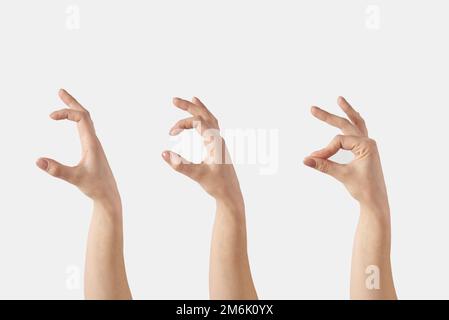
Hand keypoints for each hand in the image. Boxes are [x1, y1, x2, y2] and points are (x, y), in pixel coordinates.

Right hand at [36, 89, 120, 208]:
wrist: (109, 195)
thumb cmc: (95, 187)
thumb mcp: (75, 178)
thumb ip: (57, 170)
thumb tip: (37, 160)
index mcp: (92, 143)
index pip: (81, 118)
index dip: (66, 112)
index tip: (50, 116)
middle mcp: (94, 141)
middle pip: (85, 115)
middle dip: (72, 102)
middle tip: (60, 90)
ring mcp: (94, 145)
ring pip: (86, 121)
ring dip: (75, 109)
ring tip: (64, 99)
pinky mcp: (93, 150)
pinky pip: (86, 128)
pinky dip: (78, 120)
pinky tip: (74, 122)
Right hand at [162, 97, 242, 208]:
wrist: (231, 194)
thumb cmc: (216, 185)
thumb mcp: (197, 175)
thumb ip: (180, 165)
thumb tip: (164, 153)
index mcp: (214, 142)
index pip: (198, 122)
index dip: (182, 123)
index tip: (170, 133)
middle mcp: (218, 138)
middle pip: (204, 115)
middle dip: (189, 106)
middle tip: (173, 100)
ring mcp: (219, 142)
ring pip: (210, 119)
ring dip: (200, 109)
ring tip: (192, 99)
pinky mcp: (218, 147)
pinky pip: (212, 126)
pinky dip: (205, 118)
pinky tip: (201, 119)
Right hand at [303, 97, 387, 210]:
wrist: (376, 201)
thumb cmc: (363, 189)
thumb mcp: (342, 175)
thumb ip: (323, 165)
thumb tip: (305, 160)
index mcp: (366, 145)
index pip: (339, 141)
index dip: (325, 149)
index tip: (315, 159)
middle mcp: (368, 142)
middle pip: (346, 124)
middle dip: (329, 116)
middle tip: (312, 109)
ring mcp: (368, 145)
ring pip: (356, 123)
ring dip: (347, 112)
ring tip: (339, 99)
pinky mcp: (365, 151)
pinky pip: (358, 132)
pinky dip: (352, 123)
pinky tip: (348, 116)